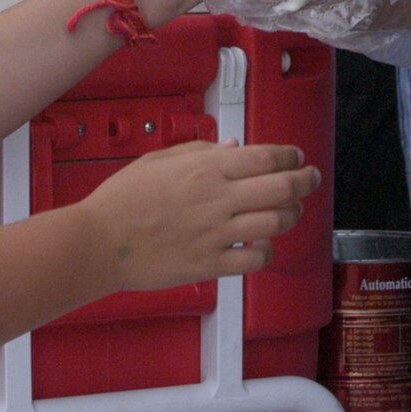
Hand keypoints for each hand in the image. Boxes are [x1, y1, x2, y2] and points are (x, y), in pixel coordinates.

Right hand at [82, 140, 319, 290]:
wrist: (101, 242)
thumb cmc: (122, 198)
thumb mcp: (158, 160)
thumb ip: (199, 151)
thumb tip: (235, 147)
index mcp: (205, 169)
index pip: (266, 157)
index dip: (290, 155)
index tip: (295, 156)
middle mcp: (218, 199)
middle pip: (283, 188)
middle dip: (304, 181)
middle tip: (309, 179)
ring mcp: (217, 234)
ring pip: (277, 222)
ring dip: (291, 214)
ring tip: (291, 211)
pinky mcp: (211, 264)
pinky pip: (256, 258)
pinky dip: (268, 250)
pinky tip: (263, 243)